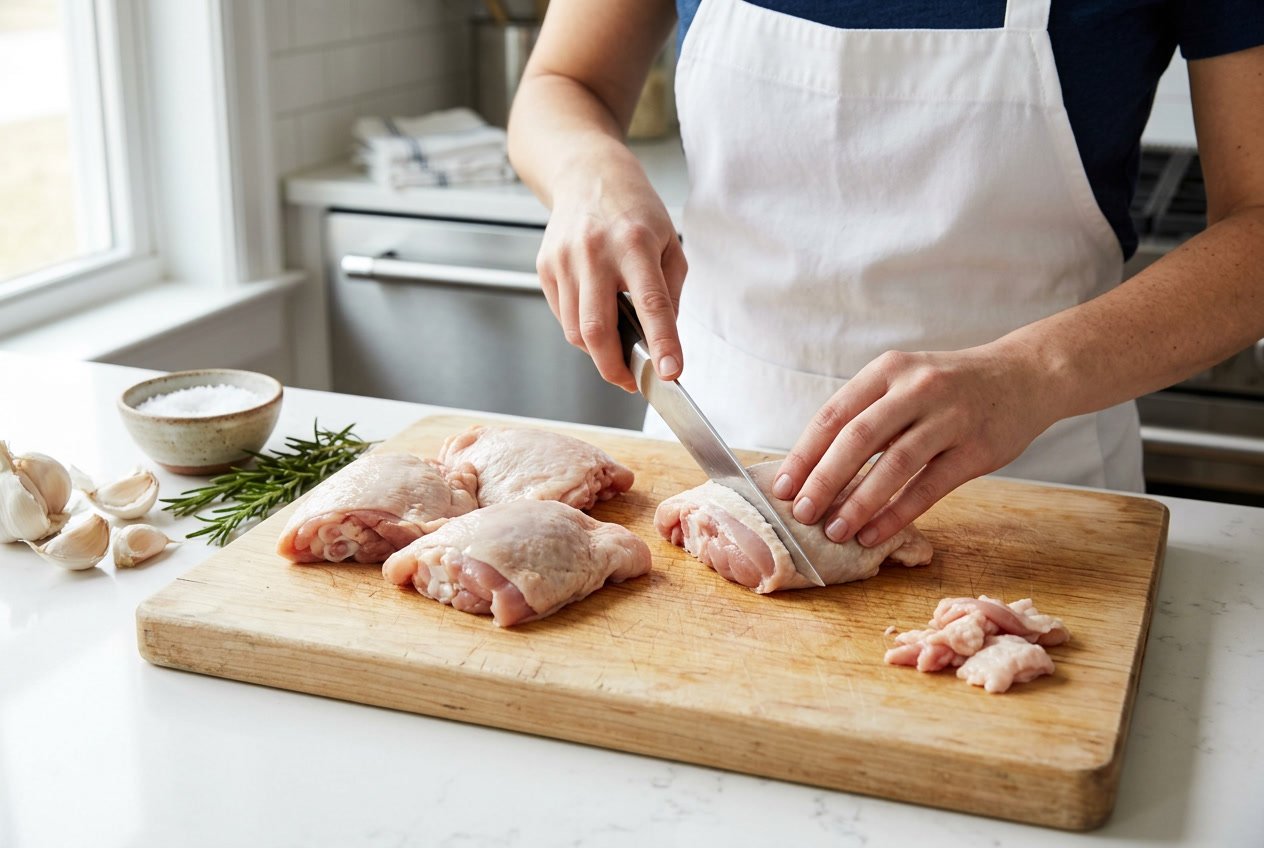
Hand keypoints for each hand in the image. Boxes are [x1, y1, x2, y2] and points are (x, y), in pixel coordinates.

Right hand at [536, 151, 686, 391]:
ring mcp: (564, 260)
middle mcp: (595, 252)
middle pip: (597, 330)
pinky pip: (562, 317)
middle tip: (632, 382)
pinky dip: (581, 330)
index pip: (651, 304)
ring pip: (575, 332)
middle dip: (614, 368)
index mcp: (635, 243)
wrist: (586, 173)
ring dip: (599, 351)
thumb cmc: (634, 210)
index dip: (662, 343)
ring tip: (618, 346)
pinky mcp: (545, 267)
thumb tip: (662, 342)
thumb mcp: (668, 242)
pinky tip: (596, 314)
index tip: (670, 373)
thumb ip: (669, 293)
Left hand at [771, 343, 1060, 547]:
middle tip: (802, 514)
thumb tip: (814, 467)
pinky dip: (897, 513)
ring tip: (834, 531)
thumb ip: (866, 414)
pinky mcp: (976, 448)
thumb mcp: (904, 381)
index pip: (833, 415)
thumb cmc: (951, 387)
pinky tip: (873, 534)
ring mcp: (949, 417)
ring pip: (894, 464)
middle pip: (858, 439)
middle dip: (823, 481)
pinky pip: (929, 486)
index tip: (782, 487)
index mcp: (888, 370)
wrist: (1025, 375)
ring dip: (859, 502)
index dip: (804, 454)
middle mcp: (916, 388)